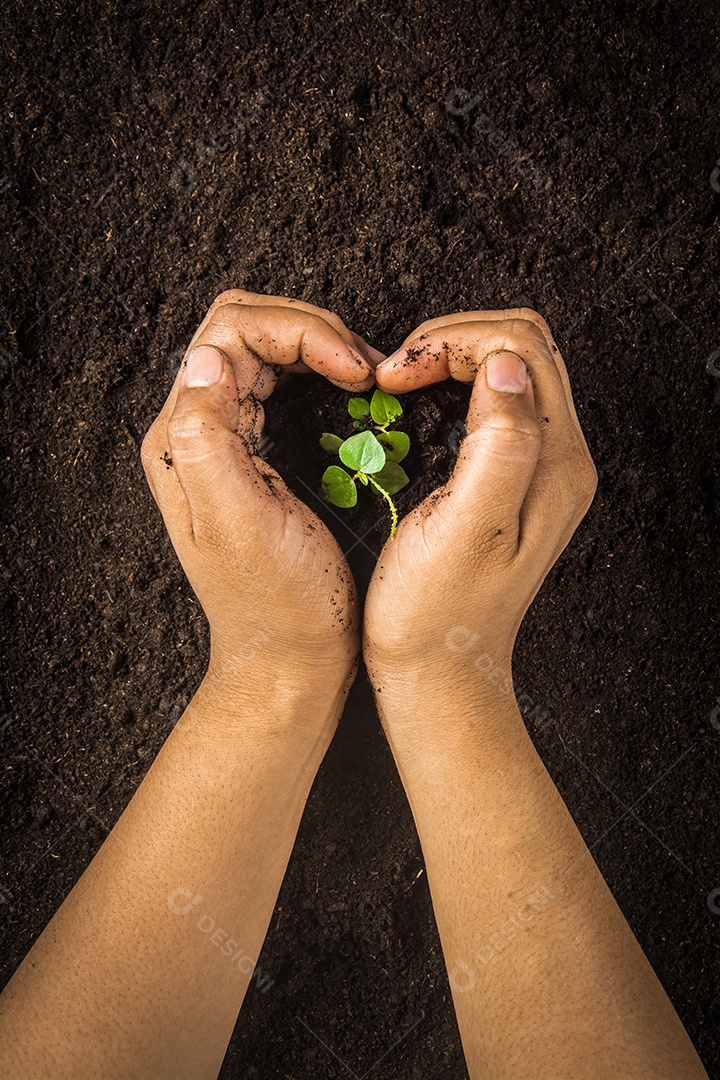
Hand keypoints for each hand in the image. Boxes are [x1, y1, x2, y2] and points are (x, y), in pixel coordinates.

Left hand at [142, 290, 382, 718]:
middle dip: (309, 331)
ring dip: (319, 347)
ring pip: (266, 351)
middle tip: (364, 366)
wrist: (290, 658)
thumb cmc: (277, 602)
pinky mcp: (258, 455)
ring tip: (365, 376)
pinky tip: (353, 393)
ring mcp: (228, 441)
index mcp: (184, 438)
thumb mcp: (238, 522)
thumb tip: (205, 356)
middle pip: (246, 330)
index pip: (230, 332)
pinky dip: (320, 373)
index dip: (298, 332)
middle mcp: (198, 430)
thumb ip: (206, 436)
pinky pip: (282, 386)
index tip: (353, 368)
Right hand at [363, 308, 596, 717]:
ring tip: (399, 384)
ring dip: (451, 359)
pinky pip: (494, 403)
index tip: (395, 376)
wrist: (438, 672)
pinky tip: (416, 409)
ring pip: (509, 368)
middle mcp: (561, 459)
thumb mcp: (465, 528)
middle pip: (521, 346)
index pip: (519, 347)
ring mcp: (541, 470)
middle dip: (452, 340)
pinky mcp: (515, 481)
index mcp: (555, 464)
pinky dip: (452, 387)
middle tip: (395, 374)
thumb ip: (499, 442)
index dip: (451, 342)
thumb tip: (505, 364)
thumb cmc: (435, 613)